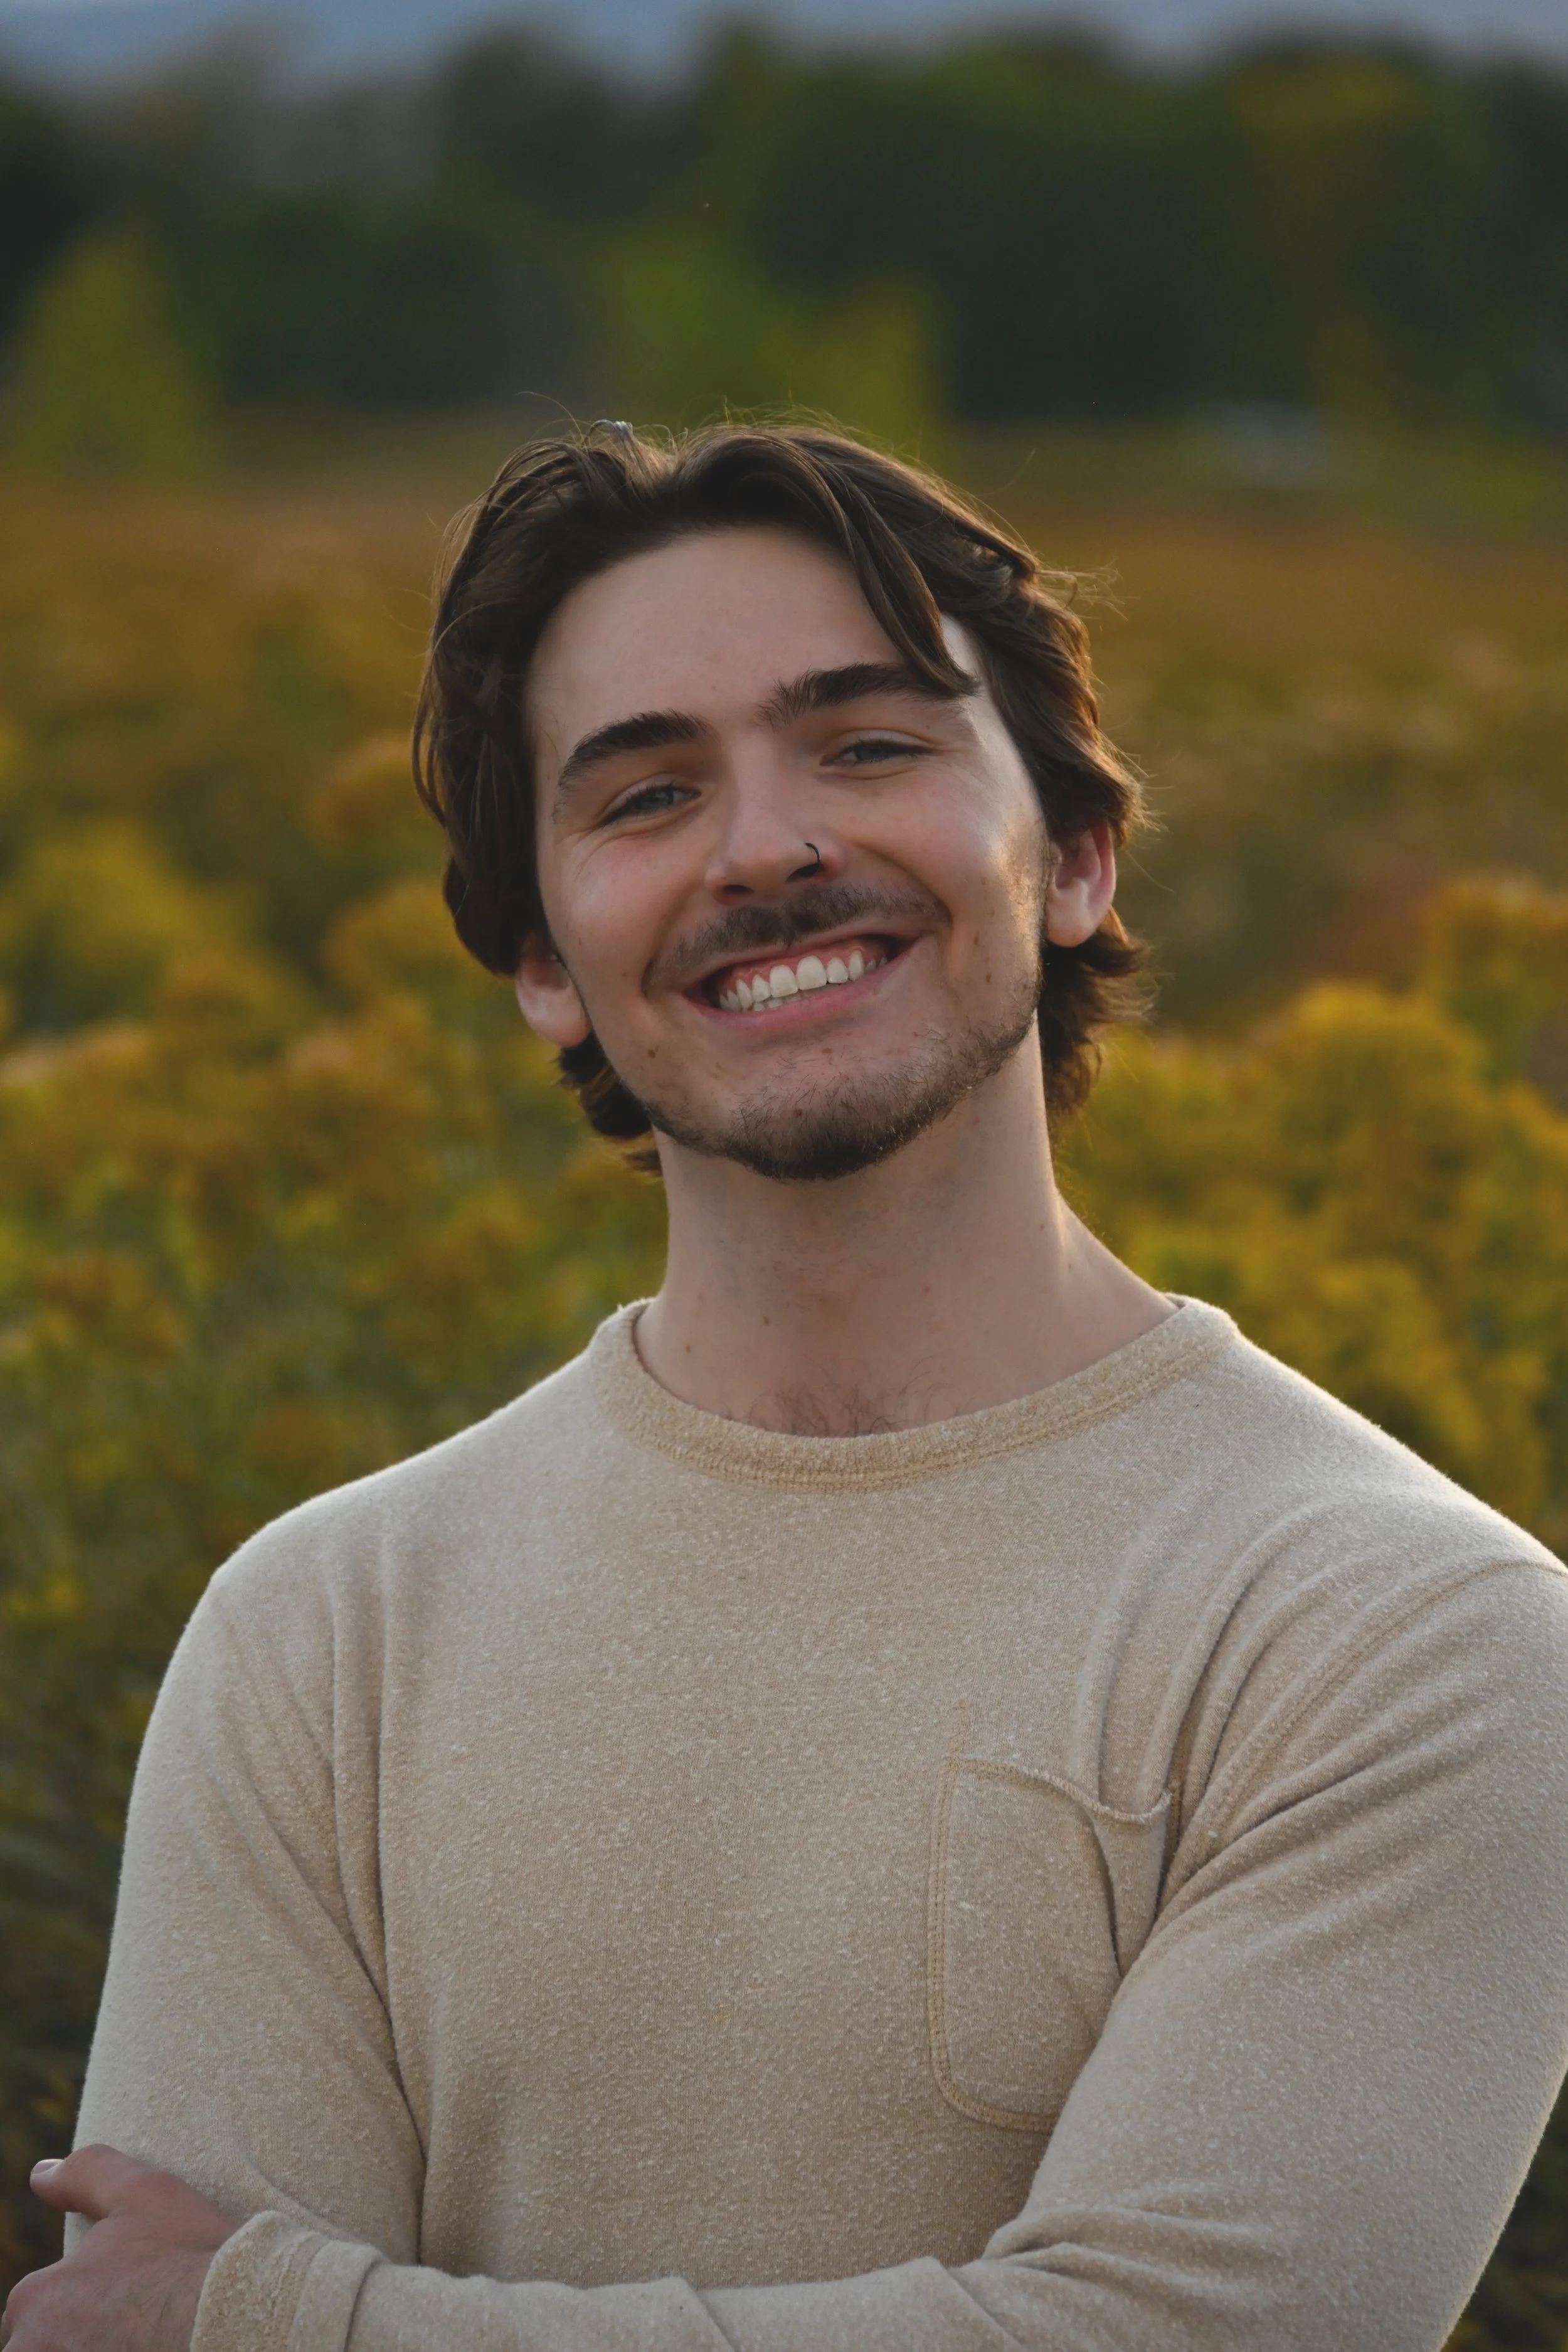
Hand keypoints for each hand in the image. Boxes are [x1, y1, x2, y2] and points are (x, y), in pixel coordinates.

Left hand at [2, 2146, 236, 2351]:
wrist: (238, 2315)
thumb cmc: (189, 2254)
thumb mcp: (141, 2192)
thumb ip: (85, 2175)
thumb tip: (42, 2174)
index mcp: (37, 2301)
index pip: (34, 2306)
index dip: (81, 2296)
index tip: (127, 2291)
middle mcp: (36, 2350)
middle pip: (44, 2343)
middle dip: (80, 2333)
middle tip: (138, 2317)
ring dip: (101, 2344)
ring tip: (147, 2336)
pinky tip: (157, 2346)